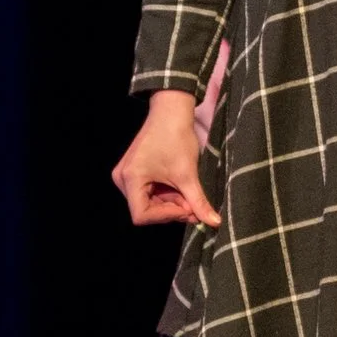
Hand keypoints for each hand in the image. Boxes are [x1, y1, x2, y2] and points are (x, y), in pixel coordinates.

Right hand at [113, 91, 222, 228]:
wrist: (171, 112)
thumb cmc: (176, 138)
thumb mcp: (188, 174)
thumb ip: (199, 201)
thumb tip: (214, 223)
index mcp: (130, 179)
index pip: (141, 215)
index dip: (166, 216)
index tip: (188, 210)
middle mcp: (122, 179)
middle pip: (146, 210)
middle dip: (172, 210)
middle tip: (194, 205)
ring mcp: (127, 176)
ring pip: (149, 202)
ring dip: (171, 203)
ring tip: (190, 193)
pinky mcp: (135, 172)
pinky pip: (149, 192)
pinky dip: (167, 195)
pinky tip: (181, 188)